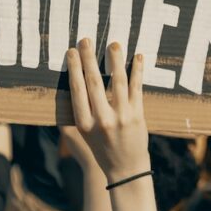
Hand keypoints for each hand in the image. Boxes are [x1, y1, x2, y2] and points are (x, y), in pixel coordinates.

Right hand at [67, 39, 148, 185]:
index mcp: (85, 123)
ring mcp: (122, 117)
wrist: (125, 169)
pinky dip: (137, 71)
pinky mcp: (138, 115)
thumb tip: (72, 83)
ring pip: (118, 82)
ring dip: (115, 60)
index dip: (74, 69)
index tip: (72, 51)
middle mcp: (102, 119)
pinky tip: (137, 57)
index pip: (77, 90)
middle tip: (86, 40)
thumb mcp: (83, 134)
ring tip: (113, 44)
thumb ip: (78, 111)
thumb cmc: (101, 148)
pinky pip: (137, 88)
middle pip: (94, 83)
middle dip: (89, 59)